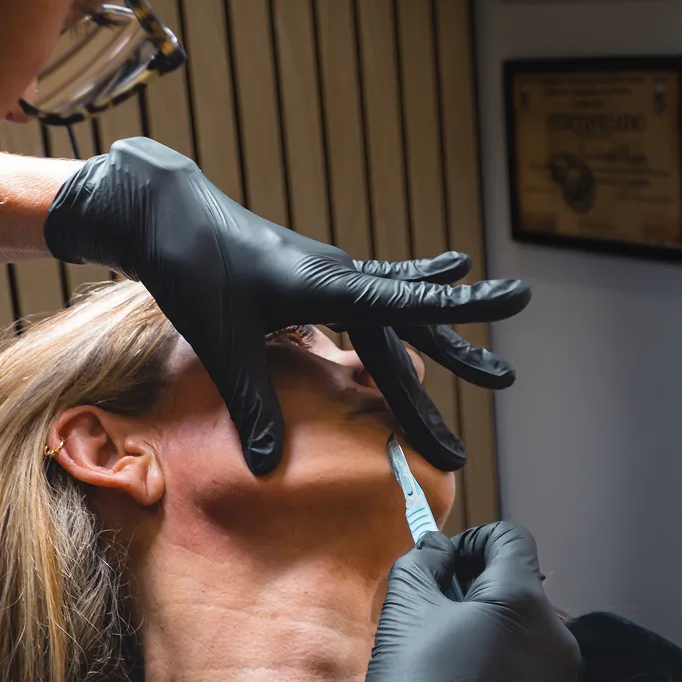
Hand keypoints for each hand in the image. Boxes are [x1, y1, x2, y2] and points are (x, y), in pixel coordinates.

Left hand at [43, 139, 529, 474]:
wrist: (167, 215)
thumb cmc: (191, 271)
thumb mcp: (219, 345)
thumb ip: (251, 405)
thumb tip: (268, 467)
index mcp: (323, 286)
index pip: (403, 303)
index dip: (458, 312)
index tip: (514, 301)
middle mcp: (338, 275)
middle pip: (408, 327)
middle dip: (454, 362)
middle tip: (500, 387)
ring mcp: (332, 273)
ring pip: (401, 312)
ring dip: (443, 340)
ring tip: (491, 366)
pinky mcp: (319, 276)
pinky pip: (379, 292)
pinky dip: (411, 294)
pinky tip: (449, 273)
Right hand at [297, 523, 579, 681]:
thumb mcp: (402, 613)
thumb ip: (422, 563)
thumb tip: (436, 548)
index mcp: (523, 602)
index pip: (509, 539)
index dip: (471, 543)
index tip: (442, 567)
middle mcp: (560, 642)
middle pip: (522, 595)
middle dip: (482, 600)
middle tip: (434, 626)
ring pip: (530, 647)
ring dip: (496, 647)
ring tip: (448, 677)